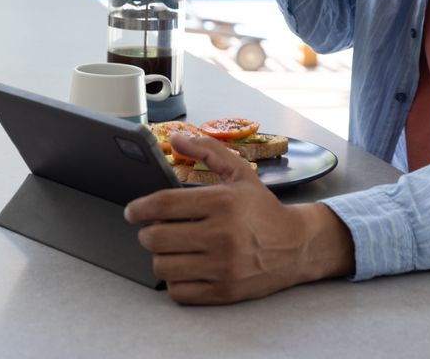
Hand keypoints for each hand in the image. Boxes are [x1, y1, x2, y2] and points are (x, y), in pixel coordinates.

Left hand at [124, 133, 353, 304]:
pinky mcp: (224, 291)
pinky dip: (175, 280)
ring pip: (163, 266)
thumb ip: (207, 150)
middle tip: (154, 230)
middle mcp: (221, 235)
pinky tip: (185, 267)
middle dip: (148, 233)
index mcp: (222, 202)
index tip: (133, 212)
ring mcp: (222, 267)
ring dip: (160, 257)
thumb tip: (175, 138)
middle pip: (156, 238)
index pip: (163, 205)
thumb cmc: (263, 209)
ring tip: (171, 249)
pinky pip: (179, 291)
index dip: (139, 208)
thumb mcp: (240, 173)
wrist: (297, 246)